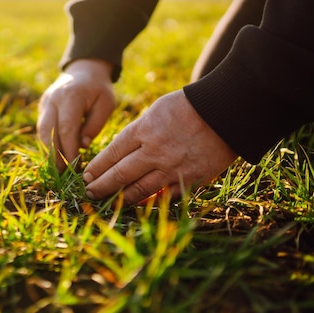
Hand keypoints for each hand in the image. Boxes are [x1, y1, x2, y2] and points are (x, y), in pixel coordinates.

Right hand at [37, 59, 115, 170]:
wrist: (84, 70)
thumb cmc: (99, 89)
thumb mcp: (106, 104)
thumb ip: (95, 124)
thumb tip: (82, 145)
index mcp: (71, 96)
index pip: (66, 127)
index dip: (68, 149)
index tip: (74, 166)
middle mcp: (53, 99)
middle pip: (48, 130)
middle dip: (53, 154)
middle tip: (61, 174)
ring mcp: (45, 103)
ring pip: (42, 131)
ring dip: (48, 151)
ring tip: (57, 170)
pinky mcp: (42, 108)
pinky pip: (42, 128)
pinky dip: (47, 144)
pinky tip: (55, 158)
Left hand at [84, 90, 236, 204]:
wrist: (226, 112)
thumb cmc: (188, 107)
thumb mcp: (156, 111)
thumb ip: (137, 132)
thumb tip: (119, 152)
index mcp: (143, 131)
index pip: (111, 154)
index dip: (97, 167)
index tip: (87, 175)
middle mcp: (154, 152)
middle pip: (119, 175)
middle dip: (101, 186)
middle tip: (89, 192)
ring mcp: (172, 168)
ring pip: (139, 190)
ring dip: (120, 198)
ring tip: (108, 201)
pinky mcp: (190, 180)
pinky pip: (165, 197)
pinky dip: (150, 202)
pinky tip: (138, 205)